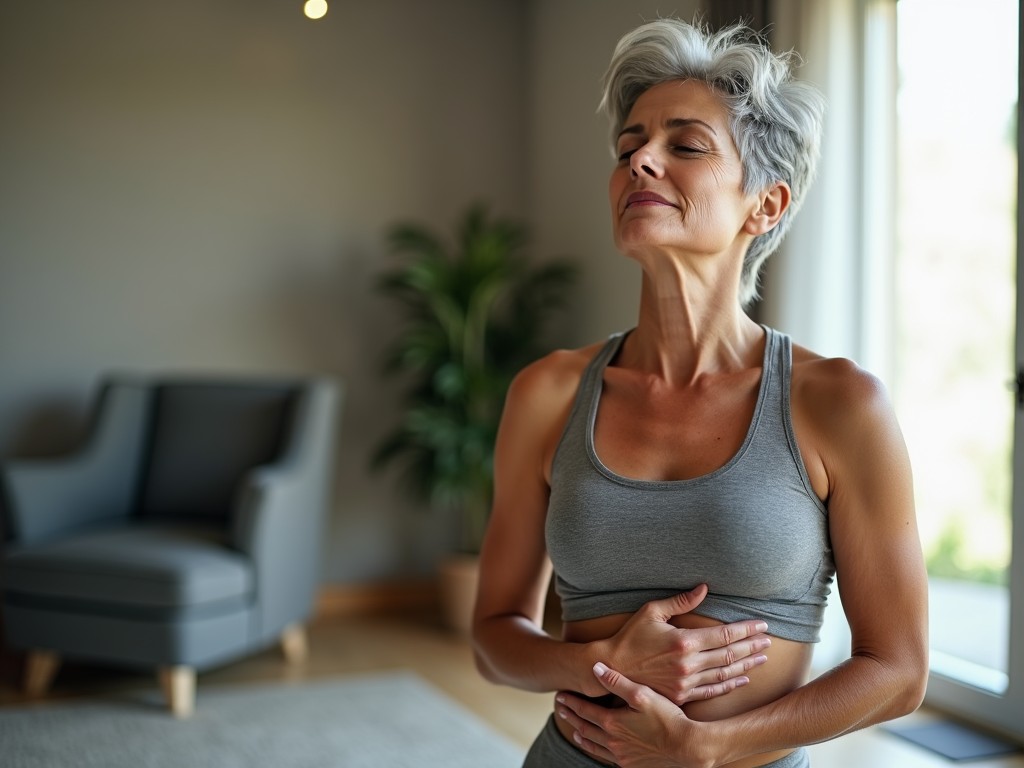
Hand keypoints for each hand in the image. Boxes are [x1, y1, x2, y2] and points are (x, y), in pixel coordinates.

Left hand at [557, 662, 710, 767]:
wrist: (687, 748)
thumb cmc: (667, 718)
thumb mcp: (642, 694)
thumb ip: (617, 681)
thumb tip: (595, 667)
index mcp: (612, 723)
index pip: (585, 710)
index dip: (571, 701)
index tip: (560, 696)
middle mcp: (612, 742)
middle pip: (585, 728)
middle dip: (572, 717)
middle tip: (561, 710)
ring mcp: (622, 756)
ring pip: (595, 746)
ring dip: (583, 736)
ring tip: (576, 731)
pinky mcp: (632, 766)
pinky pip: (608, 759)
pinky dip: (599, 752)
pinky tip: (602, 749)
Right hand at [604, 585, 769, 703]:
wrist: (612, 668)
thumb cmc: (630, 637)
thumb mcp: (652, 612)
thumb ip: (680, 602)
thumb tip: (704, 588)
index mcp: (684, 641)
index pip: (725, 635)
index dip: (746, 630)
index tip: (762, 625)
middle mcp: (689, 664)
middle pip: (730, 654)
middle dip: (752, 646)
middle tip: (769, 641)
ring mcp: (686, 683)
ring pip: (725, 674)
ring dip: (746, 665)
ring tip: (762, 658)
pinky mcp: (682, 696)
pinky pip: (712, 691)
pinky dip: (730, 685)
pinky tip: (743, 679)